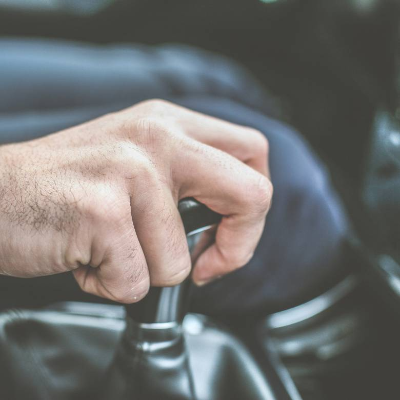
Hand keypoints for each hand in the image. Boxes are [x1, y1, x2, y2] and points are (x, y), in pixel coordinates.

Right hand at [0, 100, 271, 302]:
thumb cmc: (69, 189)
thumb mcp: (139, 163)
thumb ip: (187, 182)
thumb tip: (229, 226)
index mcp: (172, 123)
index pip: (255, 152)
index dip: (253, 207)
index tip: (224, 235)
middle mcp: (158, 137)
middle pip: (253, 194)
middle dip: (239, 246)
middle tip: (205, 265)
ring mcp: (131, 170)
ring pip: (182, 260)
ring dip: (146, 272)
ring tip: (108, 249)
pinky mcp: (103, 209)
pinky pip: (137, 281)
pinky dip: (111, 284)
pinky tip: (86, 258)